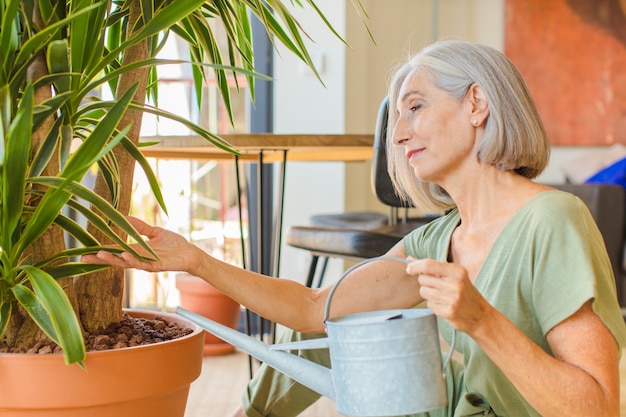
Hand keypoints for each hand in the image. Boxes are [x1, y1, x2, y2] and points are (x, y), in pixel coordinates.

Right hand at [81, 216, 202, 273]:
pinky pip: (142, 264)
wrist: (191, 253)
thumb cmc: (174, 244)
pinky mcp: (156, 266)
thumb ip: (140, 227)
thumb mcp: (155, 232)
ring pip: (126, 262)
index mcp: (136, 251)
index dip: (101, 251)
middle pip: (116, 259)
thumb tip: (124, 217)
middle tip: (84, 257)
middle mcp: (139, 259)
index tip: (85, 251)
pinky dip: (133, 259)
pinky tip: (123, 255)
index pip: (115, 251)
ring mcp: (146, 263)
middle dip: (100, 259)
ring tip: (99, 255)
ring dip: (113, 259)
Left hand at [405, 258, 489, 333]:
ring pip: (424, 292)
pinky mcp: (448, 312)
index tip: (409, 268)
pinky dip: (434, 305)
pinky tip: (445, 305)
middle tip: (437, 286)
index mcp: (457, 271)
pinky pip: (429, 305)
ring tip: (442, 296)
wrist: (481, 315)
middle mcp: (455, 284)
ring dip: (429, 294)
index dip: (415, 266)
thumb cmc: (465, 292)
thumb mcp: (454, 275)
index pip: (428, 265)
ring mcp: (452, 299)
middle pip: (423, 279)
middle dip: (425, 282)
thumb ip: (432, 267)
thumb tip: (410, 259)